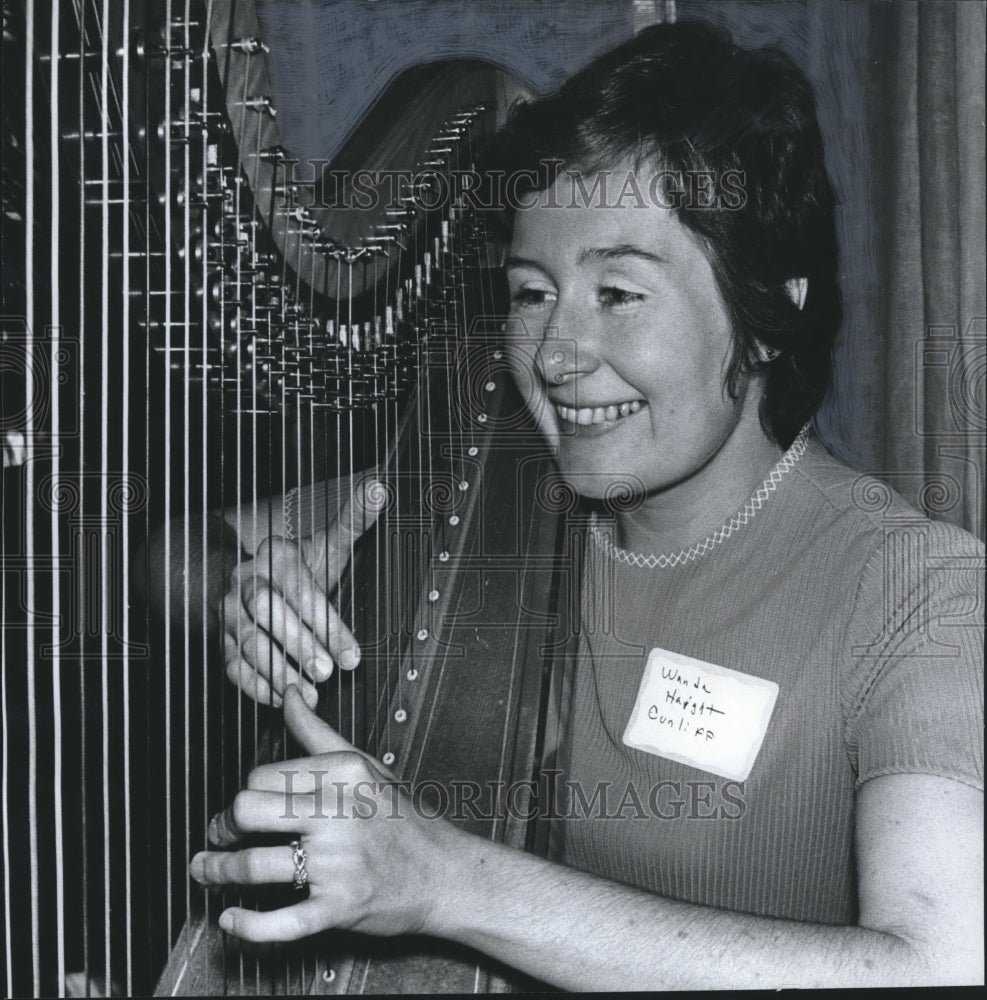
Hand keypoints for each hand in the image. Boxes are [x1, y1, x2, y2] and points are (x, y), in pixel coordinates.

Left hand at [189, 686, 460, 940]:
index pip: (261, 776)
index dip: (242, 794)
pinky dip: (246, 925)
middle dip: (222, 827)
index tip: (240, 808)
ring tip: (207, 872)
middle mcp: (337, 813)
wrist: (443, 872)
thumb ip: (317, 731)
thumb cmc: (401, 817)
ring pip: (253, 865)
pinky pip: (279, 921)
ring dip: (217, 871)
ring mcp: (338, 862)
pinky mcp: (339, 906)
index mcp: (341, 773)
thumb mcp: (363, 764)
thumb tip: (289, 695)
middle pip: (247, 811)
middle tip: (218, 836)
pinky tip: (230, 918)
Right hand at [220, 478, 385, 707]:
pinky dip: (256, 686)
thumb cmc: (294, 568)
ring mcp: (229, 614)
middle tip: (327, 670)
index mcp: (273, 556)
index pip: (298, 587)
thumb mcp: (323, 543)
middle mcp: (245, 582)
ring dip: (278, 669)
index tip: (353, 653)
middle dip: (296, 641)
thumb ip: (353, 521)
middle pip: (264, 610)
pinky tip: (284, 698)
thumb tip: (379, 488)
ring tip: (311, 691)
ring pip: (246, 641)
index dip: (326, 622)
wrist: (237, 578)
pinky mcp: (222, 643)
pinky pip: (232, 666)